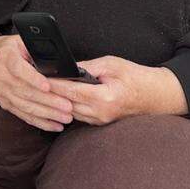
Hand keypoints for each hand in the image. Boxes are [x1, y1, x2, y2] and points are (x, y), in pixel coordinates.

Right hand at [0, 34, 74, 132]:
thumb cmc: (9, 49)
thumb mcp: (20, 41)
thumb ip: (35, 49)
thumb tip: (57, 59)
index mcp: (5, 57)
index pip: (19, 69)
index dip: (34, 79)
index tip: (48, 86)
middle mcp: (1, 77)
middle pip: (26, 92)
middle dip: (49, 101)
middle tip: (68, 106)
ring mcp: (2, 93)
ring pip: (26, 106)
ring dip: (48, 114)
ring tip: (66, 117)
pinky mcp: (6, 104)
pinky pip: (24, 115)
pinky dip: (41, 122)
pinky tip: (55, 125)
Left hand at [46, 56, 186, 125]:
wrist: (156, 95)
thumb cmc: (137, 77)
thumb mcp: (111, 64)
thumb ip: (87, 66)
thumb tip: (67, 67)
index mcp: (103, 98)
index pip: (69, 91)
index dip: (52, 83)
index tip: (38, 76)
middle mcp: (100, 113)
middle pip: (65, 104)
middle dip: (49, 93)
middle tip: (33, 81)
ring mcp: (100, 121)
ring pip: (69, 112)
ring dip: (56, 101)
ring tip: (41, 89)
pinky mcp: (100, 123)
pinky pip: (78, 115)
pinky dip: (67, 106)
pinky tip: (58, 97)